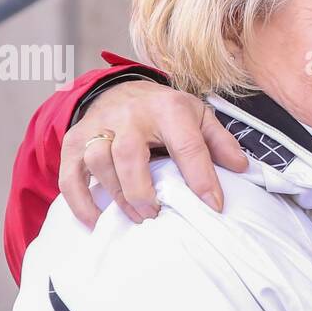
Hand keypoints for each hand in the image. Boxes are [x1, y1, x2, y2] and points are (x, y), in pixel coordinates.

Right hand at [60, 81, 248, 227]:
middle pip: (129, 154)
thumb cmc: (164, 110)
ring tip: (137, 216)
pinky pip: (70, 174)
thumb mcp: (199, 116)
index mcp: (168, 108)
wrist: (122, 89)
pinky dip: (80, 202)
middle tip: (156, 214)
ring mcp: (98, 127)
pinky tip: (97, 220)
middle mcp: (129, 115)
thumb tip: (241, 167)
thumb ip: (220, 141)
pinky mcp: (74, 141)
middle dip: (142, 190)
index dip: (202, 178)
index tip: (213, 205)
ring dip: (117, 195)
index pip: (187, 145)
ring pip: (98, 162)